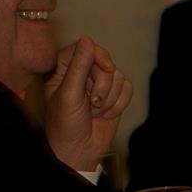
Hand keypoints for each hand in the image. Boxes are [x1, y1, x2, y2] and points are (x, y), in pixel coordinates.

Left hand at [43, 36, 132, 171]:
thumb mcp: (68, 94)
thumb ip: (79, 67)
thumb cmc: (65, 125)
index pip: (84, 48)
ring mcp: (98, 85)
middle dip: (102, 85)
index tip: (106, 67)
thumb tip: (87, 39)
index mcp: (64, 70)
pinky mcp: (113, 96)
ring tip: (95, 112)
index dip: (97, 55)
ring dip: (109, 98)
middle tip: (93, 103)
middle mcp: (82, 74)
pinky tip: (106, 115)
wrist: (78, 152)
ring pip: (118, 75)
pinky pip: (127, 88)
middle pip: (104, 62)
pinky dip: (119, 104)